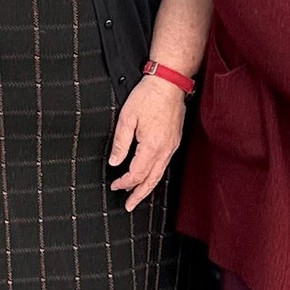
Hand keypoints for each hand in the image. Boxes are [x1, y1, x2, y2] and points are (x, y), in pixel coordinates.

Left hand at [108, 74, 186, 210]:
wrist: (169, 83)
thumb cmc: (149, 96)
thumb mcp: (126, 118)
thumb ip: (120, 143)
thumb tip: (115, 162)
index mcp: (152, 146)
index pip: (137, 174)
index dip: (124, 183)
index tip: (114, 185)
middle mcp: (165, 150)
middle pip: (151, 180)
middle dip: (139, 195)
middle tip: (129, 206)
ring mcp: (172, 146)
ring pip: (160, 174)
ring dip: (148, 187)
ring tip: (138, 196)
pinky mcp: (174, 141)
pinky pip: (165, 164)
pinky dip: (155, 175)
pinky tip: (149, 176)